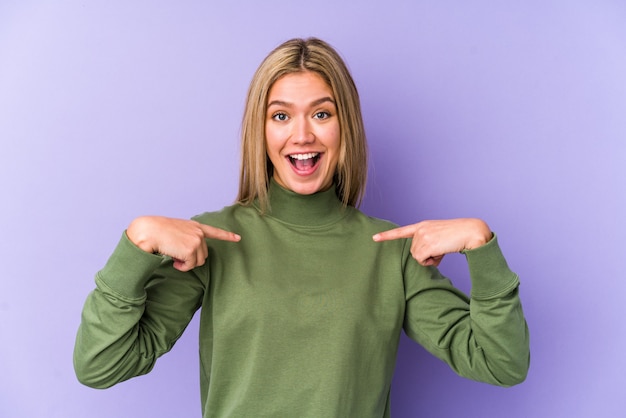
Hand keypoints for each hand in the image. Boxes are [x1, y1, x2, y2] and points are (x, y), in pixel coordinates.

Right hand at [127, 216, 240, 270]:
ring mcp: (196, 240)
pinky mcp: (191, 249)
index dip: (227, 236)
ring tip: (175, 257)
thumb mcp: (176, 232)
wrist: (149, 231)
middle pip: (203, 255)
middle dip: (191, 259)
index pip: (214, 231)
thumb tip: (190, 257)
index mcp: (195, 226)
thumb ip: (187, 239)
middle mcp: (199, 232)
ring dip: (186, 264)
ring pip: (198, 262)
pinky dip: (182, 267)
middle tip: (177, 256)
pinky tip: (174, 260)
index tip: (238, 238)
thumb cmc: (157, 232)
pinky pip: (190, 266)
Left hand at [372, 218, 491, 266]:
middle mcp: (420, 229)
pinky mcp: (427, 243)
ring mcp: (423, 236)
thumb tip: (421, 258)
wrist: (471, 231)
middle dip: (426, 255)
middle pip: (413, 251)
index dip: (387, 236)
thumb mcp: (440, 237)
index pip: (402, 231)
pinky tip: (442, 253)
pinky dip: (432, 261)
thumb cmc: (459, 236)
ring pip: (417, 257)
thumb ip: (428, 243)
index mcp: (423, 226)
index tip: (374, 238)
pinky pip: (422, 260)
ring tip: (443, 249)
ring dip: (430, 258)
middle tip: (440, 249)